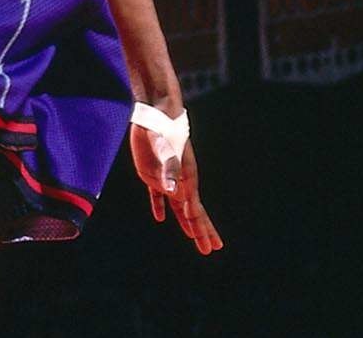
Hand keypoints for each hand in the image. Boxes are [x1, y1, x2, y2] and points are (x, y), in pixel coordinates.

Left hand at [130, 121, 223, 254]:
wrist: (156, 113)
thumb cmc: (163, 130)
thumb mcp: (165, 149)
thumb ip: (169, 170)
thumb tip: (173, 192)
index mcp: (186, 177)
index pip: (195, 207)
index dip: (199, 225)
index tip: (205, 242)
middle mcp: (179, 181)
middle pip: (193, 211)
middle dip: (201, 231)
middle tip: (211, 250)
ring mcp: (166, 178)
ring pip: (178, 206)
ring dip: (186, 222)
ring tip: (194, 237)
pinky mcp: (151, 172)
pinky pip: (157, 195)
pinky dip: (159, 206)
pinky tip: (160, 217)